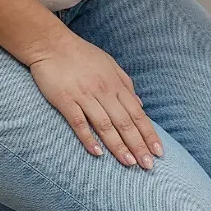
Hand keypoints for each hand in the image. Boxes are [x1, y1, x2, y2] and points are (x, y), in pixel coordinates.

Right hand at [29, 32, 163, 168]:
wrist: (52, 44)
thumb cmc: (82, 55)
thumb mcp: (110, 65)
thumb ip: (126, 85)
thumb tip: (140, 104)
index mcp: (117, 85)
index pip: (137, 114)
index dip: (148, 134)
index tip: (158, 152)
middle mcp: (104, 91)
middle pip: (125, 122)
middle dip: (138, 145)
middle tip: (149, 165)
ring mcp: (85, 96)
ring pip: (106, 125)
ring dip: (118, 145)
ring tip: (129, 163)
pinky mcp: (65, 99)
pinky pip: (78, 122)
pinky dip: (88, 138)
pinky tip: (97, 153)